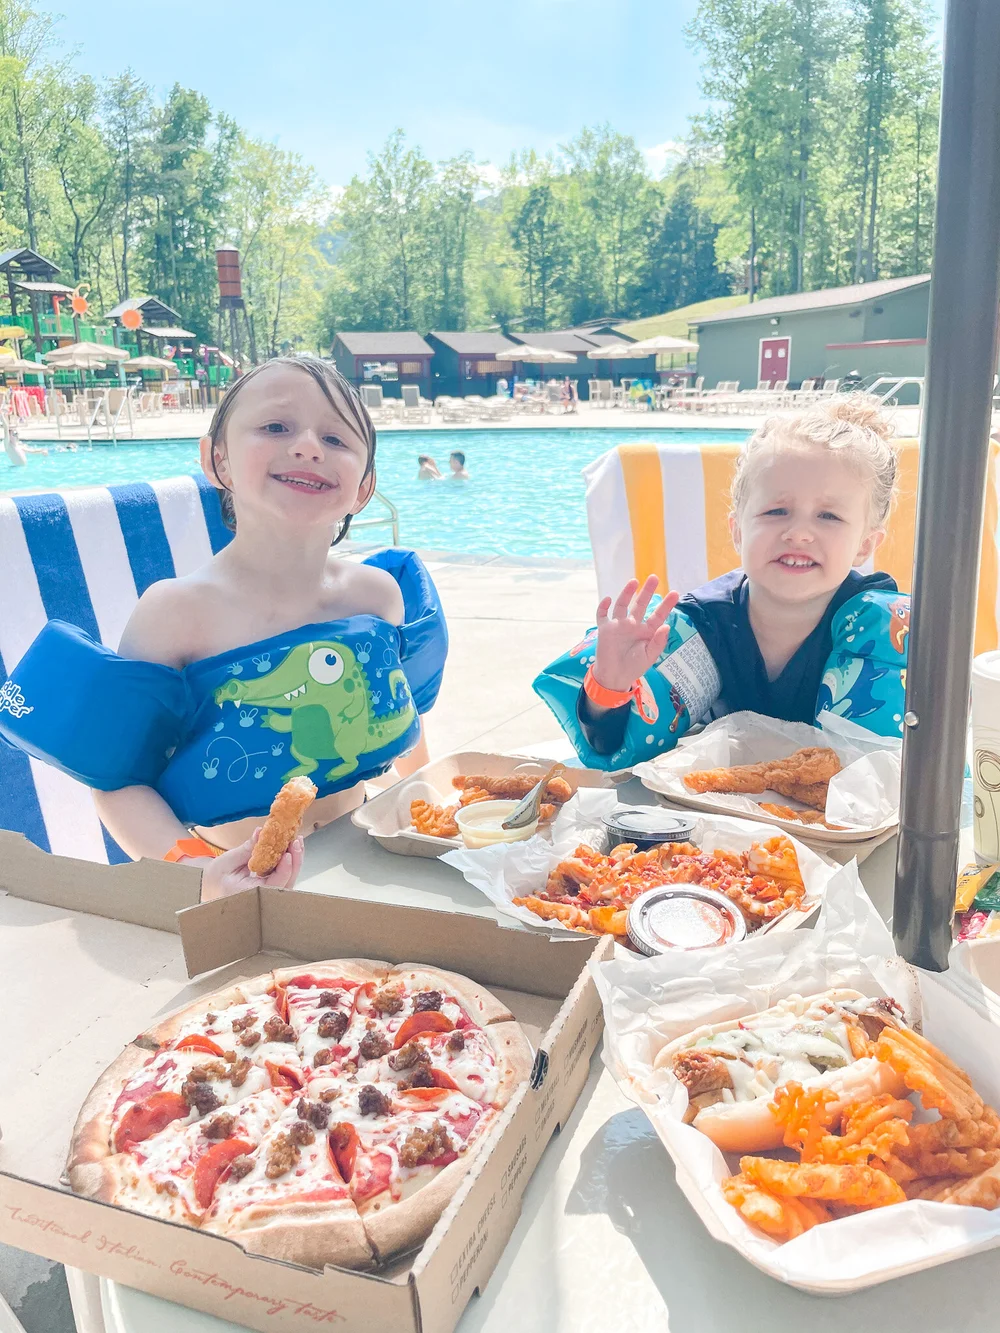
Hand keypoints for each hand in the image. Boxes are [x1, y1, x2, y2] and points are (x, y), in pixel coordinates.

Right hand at [198, 829, 303, 901]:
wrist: (212, 886)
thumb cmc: (216, 876)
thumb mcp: (227, 861)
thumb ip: (247, 849)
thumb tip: (261, 832)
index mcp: (249, 894)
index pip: (273, 885)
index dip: (283, 869)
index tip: (287, 853)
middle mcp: (262, 898)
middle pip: (286, 883)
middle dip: (294, 862)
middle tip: (295, 841)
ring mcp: (269, 894)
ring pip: (289, 880)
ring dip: (295, 860)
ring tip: (296, 841)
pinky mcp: (272, 886)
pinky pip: (285, 876)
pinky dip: (290, 862)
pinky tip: (291, 847)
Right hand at [592, 576, 679, 692]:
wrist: (614, 676)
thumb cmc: (634, 667)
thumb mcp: (649, 656)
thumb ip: (658, 642)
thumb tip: (666, 627)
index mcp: (647, 631)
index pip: (658, 615)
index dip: (666, 605)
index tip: (675, 593)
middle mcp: (633, 624)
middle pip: (641, 604)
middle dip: (647, 591)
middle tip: (654, 577)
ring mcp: (619, 625)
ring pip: (622, 605)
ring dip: (627, 593)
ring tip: (634, 581)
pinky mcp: (605, 629)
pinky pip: (602, 615)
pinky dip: (603, 607)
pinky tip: (607, 599)